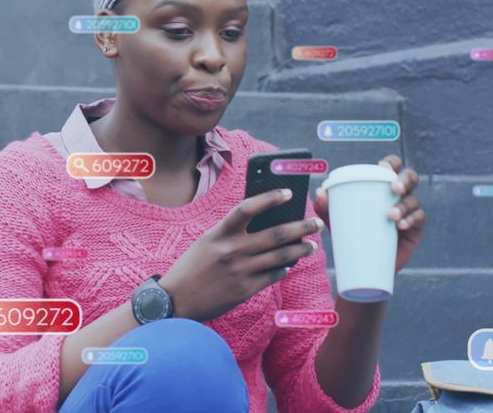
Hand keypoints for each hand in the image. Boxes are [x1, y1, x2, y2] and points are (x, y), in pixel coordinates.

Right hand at [159, 188, 325, 321]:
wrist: (176, 299)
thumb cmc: (192, 267)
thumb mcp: (207, 242)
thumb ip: (231, 233)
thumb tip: (266, 226)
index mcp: (219, 233)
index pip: (248, 208)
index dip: (270, 198)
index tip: (288, 193)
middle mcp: (232, 250)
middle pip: (276, 235)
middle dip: (301, 228)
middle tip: (316, 224)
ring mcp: (240, 271)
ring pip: (280, 257)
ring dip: (300, 250)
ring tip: (311, 246)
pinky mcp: (244, 290)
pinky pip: (272, 276)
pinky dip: (283, 269)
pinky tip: (289, 265)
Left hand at [313, 154, 425, 272]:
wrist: (364, 264)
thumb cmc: (351, 234)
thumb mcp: (337, 220)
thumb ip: (326, 207)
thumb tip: (320, 191)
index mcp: (382, 186)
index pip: (392, 166)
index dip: (392, 162)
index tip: (383, 166)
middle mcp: (399, 195)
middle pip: (410, 178)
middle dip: (404, 180)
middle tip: (394, 188)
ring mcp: (409, 211)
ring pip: (413, 200)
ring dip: (404, 205)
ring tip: (390, 215)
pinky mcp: (415, 229)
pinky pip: (419, 218)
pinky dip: (411, 219)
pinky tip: (400, 225)